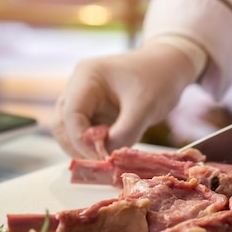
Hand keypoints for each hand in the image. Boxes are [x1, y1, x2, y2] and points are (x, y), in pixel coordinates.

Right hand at [51, 39, 203, 158]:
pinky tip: (110, 154)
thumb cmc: (158, 77)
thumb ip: (125, 133)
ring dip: (83, 149)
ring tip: (106, 161)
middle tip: (100, 165)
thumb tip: (106, 158)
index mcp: (86, 76)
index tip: (100, 158)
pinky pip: (84, 134)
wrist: (169, 66)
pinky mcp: (93, 112)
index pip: (71, 114)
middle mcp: (78, 87)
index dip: (81, 140)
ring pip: (69, 132)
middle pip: (62, 124)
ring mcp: (84, 100)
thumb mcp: (145, 106)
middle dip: (77, 147)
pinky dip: (93, 147)